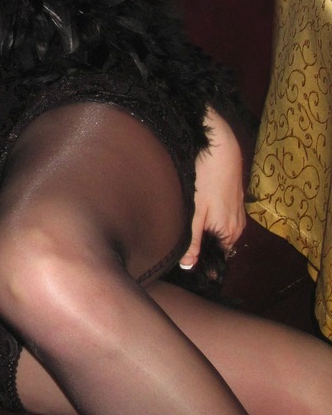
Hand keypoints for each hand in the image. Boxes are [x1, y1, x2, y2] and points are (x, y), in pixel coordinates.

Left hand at [181, 108, 245, 268]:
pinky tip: (195, 214)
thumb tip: (189, 265)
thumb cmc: (207, 179)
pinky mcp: (232, 201)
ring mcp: (236, 213)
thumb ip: (193, 241)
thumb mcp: (196, 214)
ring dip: (203, 233)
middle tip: (177, 249)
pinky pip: (220, 219)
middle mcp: (237, 226)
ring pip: (218, 231)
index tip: (184, 265)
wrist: (220, 148)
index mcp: (229, 233)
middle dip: (201, 248)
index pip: (217, 258)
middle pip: (218, 245)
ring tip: (183, 231)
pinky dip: (208, 221)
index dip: (202, 263)